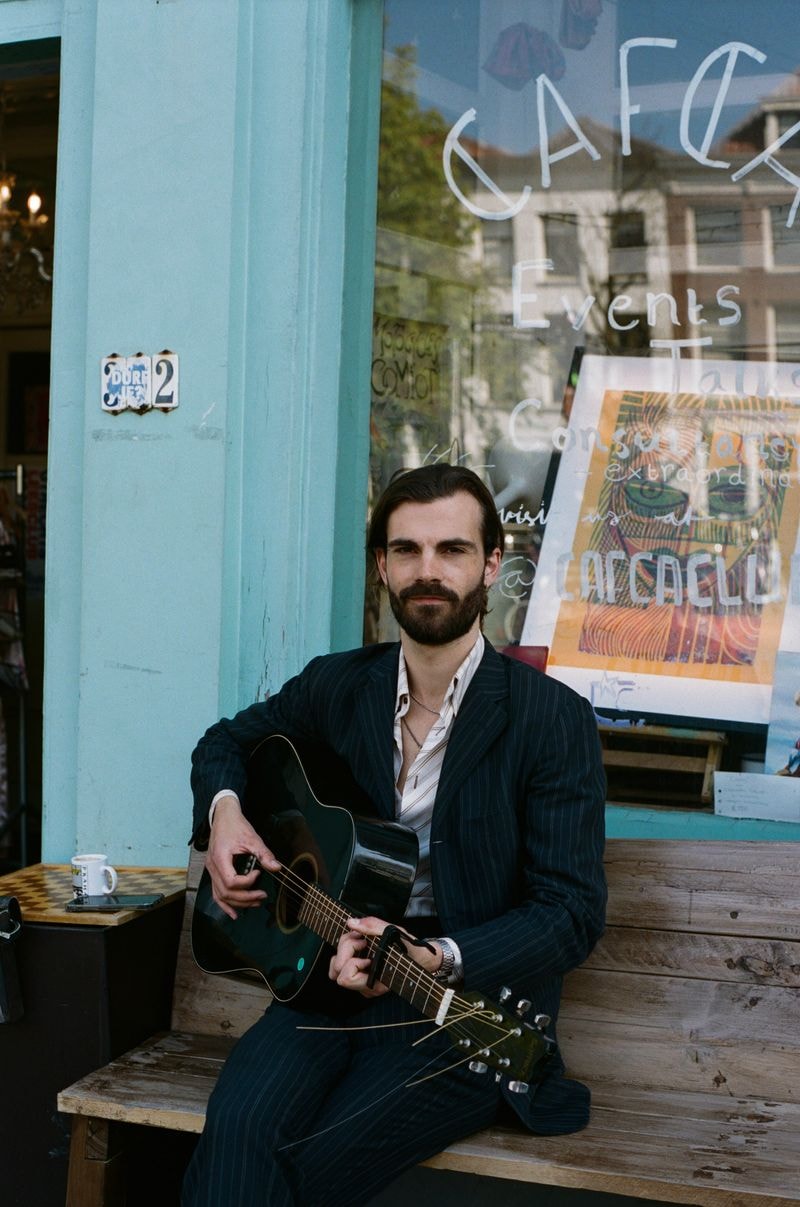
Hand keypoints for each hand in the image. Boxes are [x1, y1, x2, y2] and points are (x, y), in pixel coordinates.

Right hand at [205, 795, 279, 919]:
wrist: (223, 816)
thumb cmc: (236, 825)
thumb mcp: (252, 837)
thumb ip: (263, 854)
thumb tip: (277, 867)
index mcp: (220, 858)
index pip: (231, 881)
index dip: (247, 883)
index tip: (258, 873)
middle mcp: (212, 867)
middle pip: (226, 892)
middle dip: (245, 898)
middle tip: (262, 897)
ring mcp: (211, 870)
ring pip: (220, 895)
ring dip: (238, 903)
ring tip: (255, 903)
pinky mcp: (213, 871)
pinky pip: (216, 892)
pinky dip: (225, 904)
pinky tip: (234, 913)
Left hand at [328, 916, 442, 995]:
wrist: (420, 958)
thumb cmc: (409, 949)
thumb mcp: (394, 932)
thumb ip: (372, 926)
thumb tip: (351, 923)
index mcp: (375, 982)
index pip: (346, 977)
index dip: (351, 956)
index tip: (365, 944)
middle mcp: (367, 987)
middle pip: (337, 973)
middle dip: (345, 949)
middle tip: (361, 938)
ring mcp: (362, 984)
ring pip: (335, 972)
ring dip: (343, 952)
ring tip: (358, 942)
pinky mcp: (360, 978)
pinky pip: (341, 969)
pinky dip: (344, 954)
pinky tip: (358, 946)